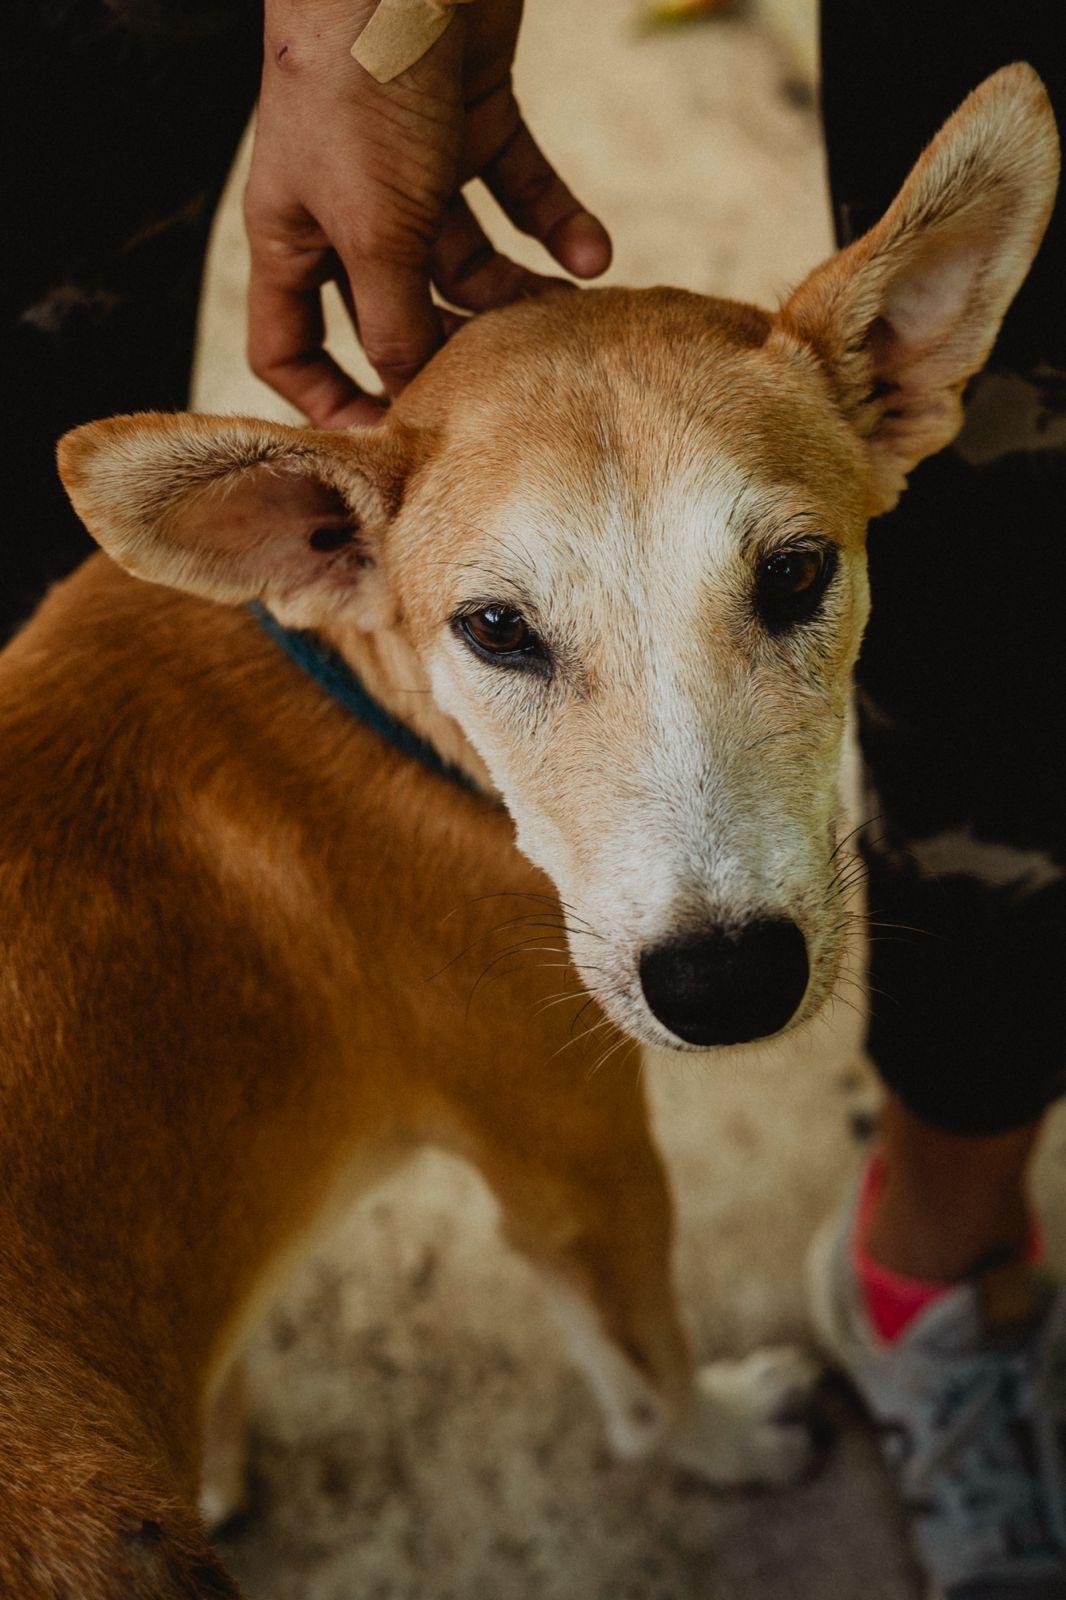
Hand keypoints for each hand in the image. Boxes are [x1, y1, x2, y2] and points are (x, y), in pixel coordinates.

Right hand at [245, 0, 611, 424]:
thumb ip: (393, 321)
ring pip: (468, 261)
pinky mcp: (471, 120)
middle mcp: (349, 211)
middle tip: (506, 386)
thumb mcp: (372, 229)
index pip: (292, 346)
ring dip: (518, 293)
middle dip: (449, 350)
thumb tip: (415, 395)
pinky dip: (557, 223)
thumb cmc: (361, 85)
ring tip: (567, 320)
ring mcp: (412, 167)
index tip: (391, 441)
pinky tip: (595, 258)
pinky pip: (518, 193)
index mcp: (294, 237)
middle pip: (396, 313)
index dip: (331, 401)